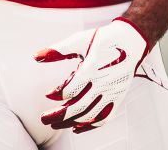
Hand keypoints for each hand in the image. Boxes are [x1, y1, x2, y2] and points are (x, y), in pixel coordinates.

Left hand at [35, 18, 149, 133]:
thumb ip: (58, 50)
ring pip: (90, 115)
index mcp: (92, 68)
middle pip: (78, 107)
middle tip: (44, 119)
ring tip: (56, 124)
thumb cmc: (104, 40)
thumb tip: (36, 56)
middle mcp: (103, 83)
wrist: (131, 40)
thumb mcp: (80, 40)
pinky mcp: (118, 96)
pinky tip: (77, 128)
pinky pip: (104, 117)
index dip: (56, 95)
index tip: (49, 94)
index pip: (70, 90)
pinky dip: (90, 126)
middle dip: (58, 115)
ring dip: (71, 122)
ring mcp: (112, 92)